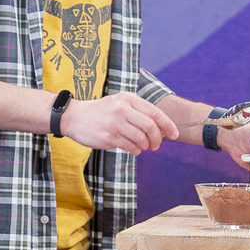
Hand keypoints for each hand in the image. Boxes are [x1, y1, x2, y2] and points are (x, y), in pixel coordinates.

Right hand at [60, 93, 178, 152]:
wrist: (74, 117)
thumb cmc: (101, 112)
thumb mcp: (119, 103)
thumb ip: (139, 113)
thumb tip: (162, 129)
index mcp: (128, 98)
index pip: (155, 112)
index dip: (168, 125)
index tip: (175, 134)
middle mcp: (122, 109)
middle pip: (151, 126)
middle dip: (158, 139)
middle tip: (157, 145)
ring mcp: (115, 123)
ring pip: (141, 138)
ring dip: (146, 146)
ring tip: (143, 146)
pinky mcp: (109, 136)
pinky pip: (131, 147)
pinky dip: (136, 150)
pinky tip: (134, 149)